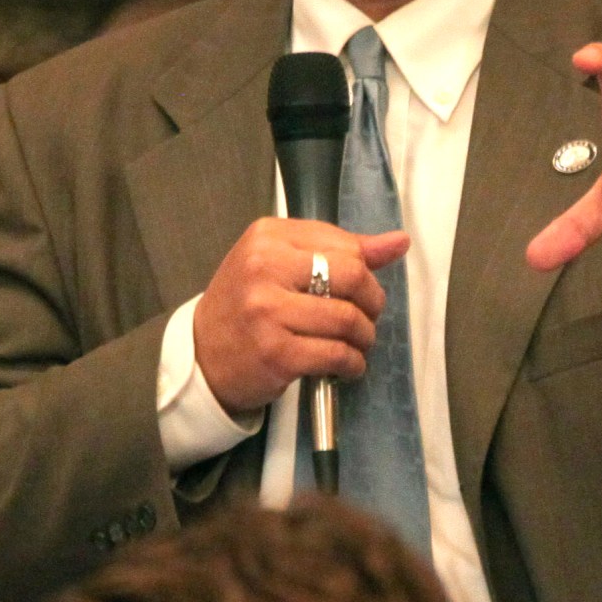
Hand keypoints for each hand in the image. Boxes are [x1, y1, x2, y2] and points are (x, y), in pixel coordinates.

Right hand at [193, 218, 408, 414]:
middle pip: (353, 277)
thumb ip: (340, 251)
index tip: (358, 290)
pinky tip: (346, 365)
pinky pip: (336, 355)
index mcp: (268, 236)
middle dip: (372, 302)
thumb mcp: (281, 263)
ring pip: (348, 319)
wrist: (201, 354)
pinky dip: (352, 363)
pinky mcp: (276, 353)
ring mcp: (268, 311)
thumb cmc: (247, 304)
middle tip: (366, 317)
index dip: (365, 271)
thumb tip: (399, 242)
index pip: (345, 246)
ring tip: (356, 344)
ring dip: (364, 337)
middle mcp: (264, 267)